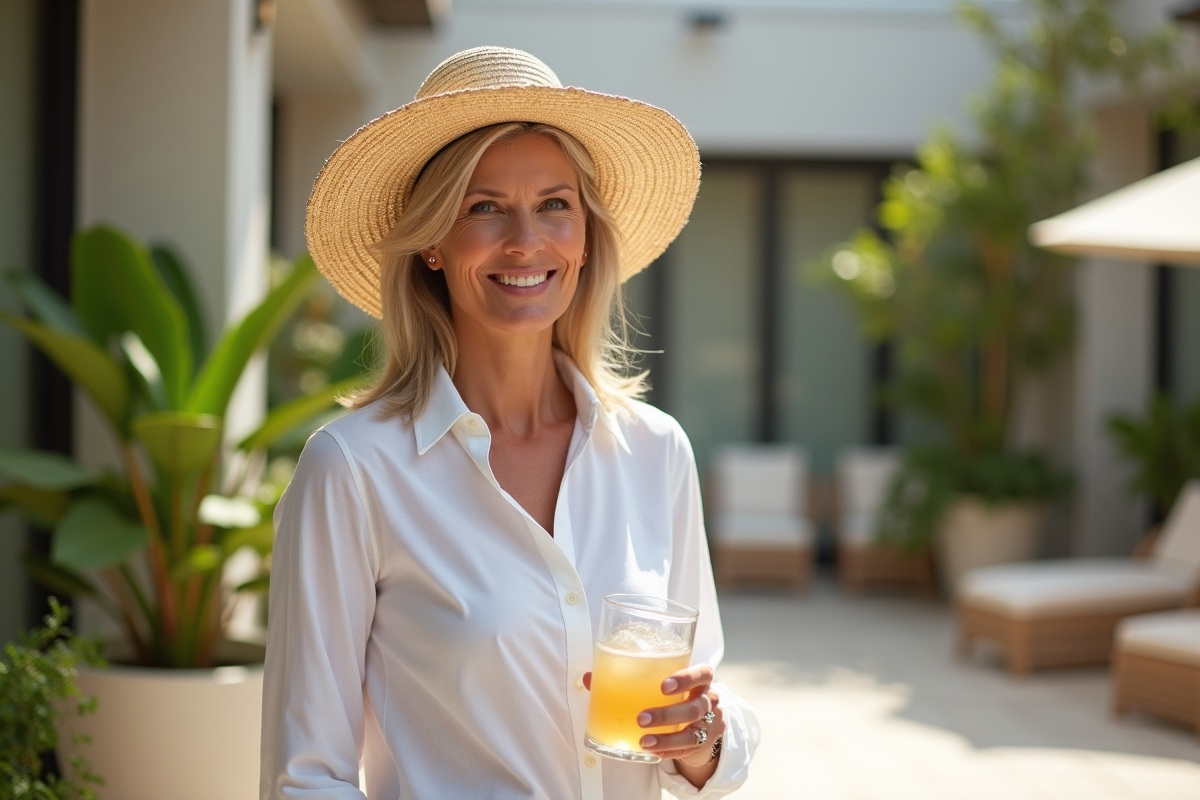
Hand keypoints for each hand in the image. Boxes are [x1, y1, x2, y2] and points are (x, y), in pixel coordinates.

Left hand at [583, 664, 723, 767]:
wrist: (700, 719)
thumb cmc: (674, 694)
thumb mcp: (660, 683)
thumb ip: (629, 677)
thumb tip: (590, 677)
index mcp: (700, 680)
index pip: (702, 674)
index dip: (686, 679)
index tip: (663, 686)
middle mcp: (709, 700)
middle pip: (696, 707)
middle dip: (668, 714)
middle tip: (642, 718)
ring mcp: (708, 724)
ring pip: (693, 733)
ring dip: (667, 739)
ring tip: (644, 741)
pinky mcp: (701, 744)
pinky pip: (687, 751)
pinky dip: (668, 752)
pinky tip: (652, 753)